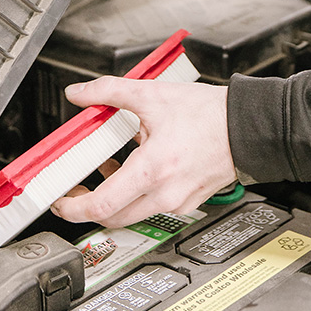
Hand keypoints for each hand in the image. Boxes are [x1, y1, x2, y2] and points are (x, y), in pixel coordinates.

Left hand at [51, 77, 236, 227]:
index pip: (101, 205)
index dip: (74, 209)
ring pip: (133, 215)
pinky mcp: (189, 202)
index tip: (62, 203)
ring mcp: (179, 202)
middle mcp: (166, 194)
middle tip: (76, 191)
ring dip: (114, 199)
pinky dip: (137, 196)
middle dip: (89, 207)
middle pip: (113, 217)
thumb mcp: (153, 95)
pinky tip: (137, 171)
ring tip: (109, 171)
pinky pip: (154, 208)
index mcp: (153, 171)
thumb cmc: (211, 116)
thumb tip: (80, 94)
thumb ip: (109, 92)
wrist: (248, 127)